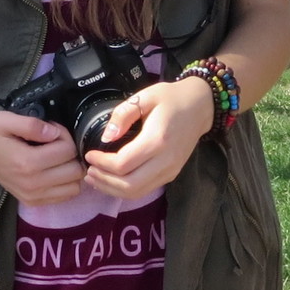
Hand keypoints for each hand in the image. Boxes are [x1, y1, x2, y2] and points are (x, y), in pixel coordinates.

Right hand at [0, 111, 88, 205]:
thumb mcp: (7, 119)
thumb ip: (32, 125)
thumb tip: (54, 133)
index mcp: (27, 163)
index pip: (68, 150)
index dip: (64, 135)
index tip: (51, 130)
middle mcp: (32, 184)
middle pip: (75, 170)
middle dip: (70, 153)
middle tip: (55, 143)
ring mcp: (33, 196)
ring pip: (74, 186)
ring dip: (70, 169)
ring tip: (55, 157)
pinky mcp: (32, 202)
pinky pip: (64, 196)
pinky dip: (65, 183)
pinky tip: (53, 170)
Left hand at [81, 77, 212, 199]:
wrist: (201, 106)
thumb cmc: (171, 98)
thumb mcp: (145, 96)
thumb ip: (123, 114)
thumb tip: (106, 137)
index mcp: (156, 140)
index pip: (123, 164)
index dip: (101, 163)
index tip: (88, 154)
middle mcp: (165, 161)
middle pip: (129, 185)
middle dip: (104, 182)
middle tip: (88, 171)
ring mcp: (170, 171)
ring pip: (137, 192)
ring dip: (112, 189)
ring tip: (96, 178)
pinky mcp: (171, 174)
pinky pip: (145, 189)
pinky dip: (125, 189)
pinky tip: (113, 180)